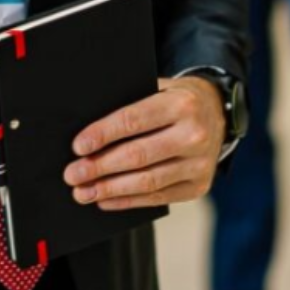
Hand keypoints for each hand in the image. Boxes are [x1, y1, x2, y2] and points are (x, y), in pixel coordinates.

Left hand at [63, 76, 225, 210]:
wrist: (216, 112)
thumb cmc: (174, 99)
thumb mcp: (156, 88)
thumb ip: (129, 103)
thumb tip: (88, 131)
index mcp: (180, 104)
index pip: (133, 121)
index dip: (102, 135)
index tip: (78, 147)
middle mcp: (194, 135)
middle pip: (138, 155)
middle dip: (100, 167)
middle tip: (73, 174)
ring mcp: (199, 164)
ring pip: (147, 181)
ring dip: (110, 189)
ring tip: (83, 191)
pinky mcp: (199, 186)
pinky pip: (158, 198)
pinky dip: (128, 201)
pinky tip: (106, 200)